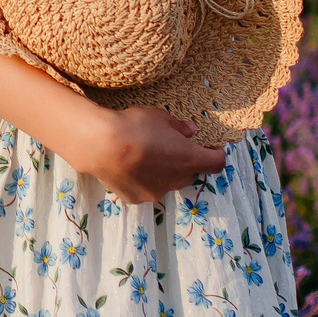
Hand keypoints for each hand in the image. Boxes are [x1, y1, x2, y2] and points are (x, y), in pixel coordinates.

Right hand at [67, 106, 225, 205]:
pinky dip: (144, 180)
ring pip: (168, 183)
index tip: (209, 146)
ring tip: (144, 157)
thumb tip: (190, 131)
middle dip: (185, 162)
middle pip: (190, 173)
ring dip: (164, 172)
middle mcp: (177, 181)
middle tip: (169, 147)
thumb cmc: (135, 126)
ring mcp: (157, 193)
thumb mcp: (161, 117)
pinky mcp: (137, 199)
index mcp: (190, 160)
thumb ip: (179, 127)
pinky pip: (146, 189)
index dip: (215, 154)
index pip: (217, 163)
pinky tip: (129, 168)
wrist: (101, 145)